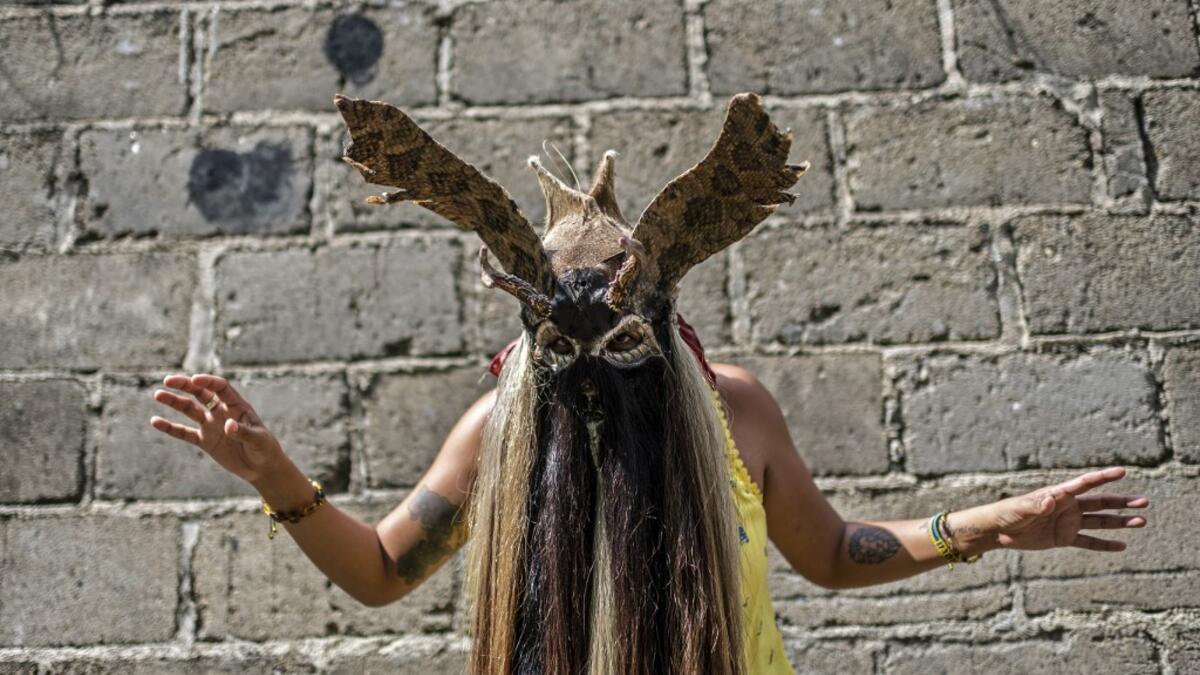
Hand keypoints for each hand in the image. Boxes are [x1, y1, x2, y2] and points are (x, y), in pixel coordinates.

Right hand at [150, 374, 285, 483]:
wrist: (261, 468)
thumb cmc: (265, 449)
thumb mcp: (258, 440)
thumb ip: (243, 432)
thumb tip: (227, 425)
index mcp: (237, 406)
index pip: (220, 387)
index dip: (208, 381)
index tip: (195, 380)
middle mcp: (221, 412)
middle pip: (201, 393)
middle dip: (185, 385)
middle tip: (167, 380)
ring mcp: (211, 425)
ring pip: (189, 410)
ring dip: (174, 402)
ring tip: (158, 395)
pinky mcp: (205, 441)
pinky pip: (184, 433)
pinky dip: (170, 428)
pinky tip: (155, 421)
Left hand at [949, 467, 1148, 554]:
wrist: (998, 530)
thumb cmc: (1008, 513)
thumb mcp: (1020, 509)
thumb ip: (1036, 506)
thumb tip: (1050, 501)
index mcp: (1059, 494)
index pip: (1085, 484)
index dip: (1104, 477)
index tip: (1122, 471)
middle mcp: (1068, 507)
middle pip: (1100, 503)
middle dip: (1121, 502)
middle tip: (1144, 502)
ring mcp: (1068, 522)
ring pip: (1100, 522)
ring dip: (1120, 522)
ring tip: (1142, 522)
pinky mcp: (1063, 538)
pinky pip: (1088, 542)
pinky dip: (1104, 545)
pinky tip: (1122, 546)